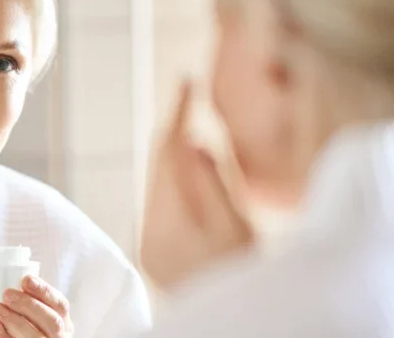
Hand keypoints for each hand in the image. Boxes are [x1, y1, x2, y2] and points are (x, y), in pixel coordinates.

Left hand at [0, 276, 73, 337]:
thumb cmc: (34, 327)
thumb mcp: (41, 314)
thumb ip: (32, 301)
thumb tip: (11, 284)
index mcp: (64, 321)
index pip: (61, 304)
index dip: (44, 291)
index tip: (26, 280)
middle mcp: (60, 336)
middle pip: (52, 321)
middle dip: (29, 305)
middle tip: (7, 294)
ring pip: (37, 337)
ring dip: (15, 320)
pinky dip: (6, 336)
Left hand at [140, 80, 253, 290]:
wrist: (229, 326)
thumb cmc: (244, 278)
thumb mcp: (237, 229)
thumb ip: (212, 184)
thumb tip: (191, 140)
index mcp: (169, 226)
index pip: (167, 155)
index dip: (177, 114)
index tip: (186, 80)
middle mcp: (150, 233)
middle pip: (158, 166)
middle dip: (173, 129)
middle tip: (187, 94)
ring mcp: (150, 242)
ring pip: (158, 182)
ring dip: (173, 152)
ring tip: (187, 117)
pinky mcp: (155, 249)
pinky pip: (162, 200)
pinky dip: (174, 177)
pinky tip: (187, 161)